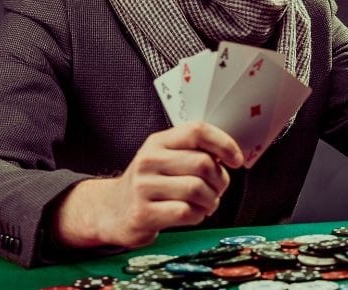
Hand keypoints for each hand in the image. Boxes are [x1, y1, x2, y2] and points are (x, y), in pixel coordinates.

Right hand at [53, 122, 243, 248]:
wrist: (112, 211)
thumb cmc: (149, 184)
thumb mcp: (165, 159)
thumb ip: (193, 152)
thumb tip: (229, 155)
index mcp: (158, 142)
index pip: (197, 131)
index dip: (223, 143)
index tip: (236, 159)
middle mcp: (149, 160)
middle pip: (203, 163)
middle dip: (220, 180)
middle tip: (217, 189)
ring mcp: (144, 187)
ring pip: (197, 189)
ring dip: (210, 200)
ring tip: (205, 204)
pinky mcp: (143, 214)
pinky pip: (186, 212)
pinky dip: (198, 215)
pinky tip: (192, 214)